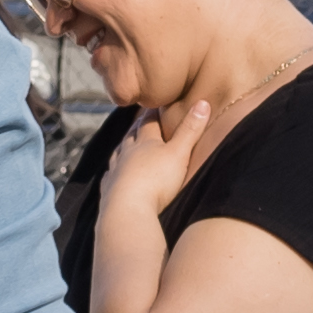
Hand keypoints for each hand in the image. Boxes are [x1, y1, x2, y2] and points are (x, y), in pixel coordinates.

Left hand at [94, 86, 223, 229]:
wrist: (128, 210)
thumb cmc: (157, 180)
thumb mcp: (179, 153)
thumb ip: (190, 130)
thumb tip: (203, 102)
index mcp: (144, 142)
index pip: (148, 122)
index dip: (152, 114)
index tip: (155, 105)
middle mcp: (127, 153)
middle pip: (131, 136)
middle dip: (136, 127)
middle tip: (139, 121)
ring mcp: (115, 171)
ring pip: (118, 154)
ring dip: (122, 148)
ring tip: (124, 144)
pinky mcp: (109, 190)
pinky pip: (109, 177)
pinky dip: (111, 172)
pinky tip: (111, 174)